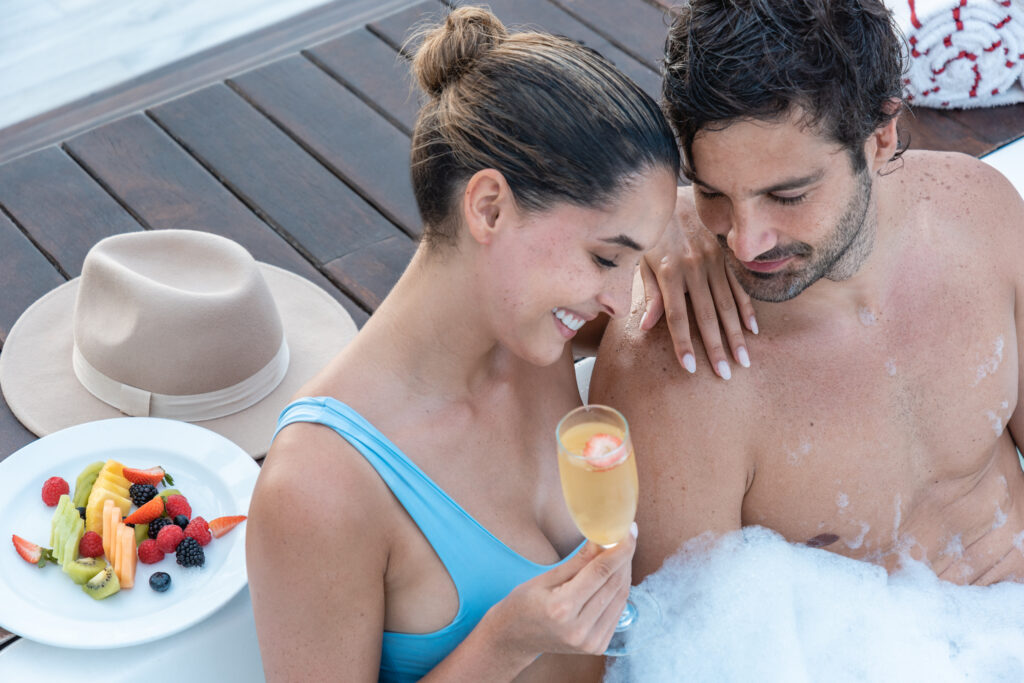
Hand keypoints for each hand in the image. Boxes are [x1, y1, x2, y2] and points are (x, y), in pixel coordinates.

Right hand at [484, 527, 636, 659]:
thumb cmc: (524, 604)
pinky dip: (619, 590)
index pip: (601, 572)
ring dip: (624, 572)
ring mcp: (590, 641)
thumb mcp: (545, 577)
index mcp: (562, 608)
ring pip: (620, 598)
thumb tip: (603, 539)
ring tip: (621, 553)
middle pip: (614, 584)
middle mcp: (579, 628)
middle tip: (627, 536)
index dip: (619, 550)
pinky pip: (617, 611)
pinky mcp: (597, 646)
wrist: (514, 639)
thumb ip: (578, 561)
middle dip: (624, 557)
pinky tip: (615, 575)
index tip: (629, 531)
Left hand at [639, 186, 756, 378]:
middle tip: (725, 373)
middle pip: (706, 315)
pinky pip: (737, 287)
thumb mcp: (642, 261)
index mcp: (669, 272)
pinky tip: (752, 330)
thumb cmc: (655, 235)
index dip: (683, 343)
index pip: (676, 316)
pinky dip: (746, 309)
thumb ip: (649, 294)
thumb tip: (646, 326)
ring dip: (736, 335)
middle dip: (716, 347)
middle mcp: (693, 269)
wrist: (677, 199)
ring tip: (743, 359)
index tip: (690, 367)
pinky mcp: (725, 257)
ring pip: (726, 305)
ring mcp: (713, 262)